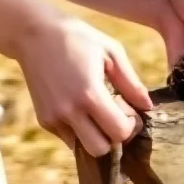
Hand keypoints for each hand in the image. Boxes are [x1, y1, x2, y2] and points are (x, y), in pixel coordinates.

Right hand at [15, 2, 152, 156]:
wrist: (35, 34)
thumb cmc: (78, 38)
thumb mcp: (111, 51)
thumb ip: (131, 82)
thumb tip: (148, 106)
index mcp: (89, 93)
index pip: (119, 132)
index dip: (130, 125)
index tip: (129, 109)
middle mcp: (69, 111)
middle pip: (101, 150)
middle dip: (113, 136)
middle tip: (115, 113)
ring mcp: (54, 118)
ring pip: (83, 149)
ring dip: (96, 136)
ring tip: (97, 110)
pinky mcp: (43, 120)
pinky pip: (69, 139)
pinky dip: (79, 130)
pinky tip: (80, 106)